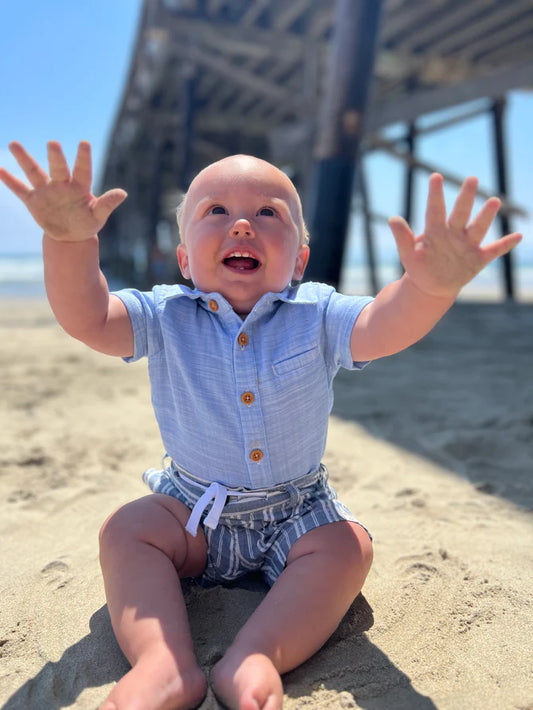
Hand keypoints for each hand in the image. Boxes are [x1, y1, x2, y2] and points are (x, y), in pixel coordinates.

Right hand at [0, 141, 126, 241]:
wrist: (71, 236)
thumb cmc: (87, 222)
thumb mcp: (98, 216)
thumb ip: (107, 204)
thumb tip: (123, 193)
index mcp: (80, 187)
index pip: (83, 170)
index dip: (83, 158)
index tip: (84, 143)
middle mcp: (61, 184)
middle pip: (58, 169)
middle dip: (55, 157)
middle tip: (53, 144)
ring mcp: (46, 191)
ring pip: (34, 172)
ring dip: (24, 159)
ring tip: (13, 144)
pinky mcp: (34, 200)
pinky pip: (20, 189)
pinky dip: (9, 180)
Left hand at [388, 173, 521, 298]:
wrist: (431, 286)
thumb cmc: (418, 266)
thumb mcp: (408, 254)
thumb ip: (402, 237)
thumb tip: (392, 218)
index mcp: (435, 231)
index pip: (434, 210)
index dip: (434, 194)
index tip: (434, 176)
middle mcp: (454, 233)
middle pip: (460, 213)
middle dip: (466, 197)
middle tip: (471, 179)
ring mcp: (467, 245)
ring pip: (478, 228)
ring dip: (485, 216)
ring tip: (494, 201)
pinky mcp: (477, 259)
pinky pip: (494, 251)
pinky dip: (505, 245)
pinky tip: (518, 235)